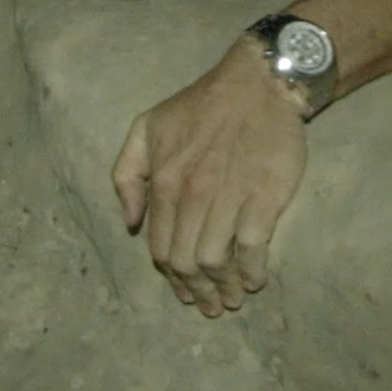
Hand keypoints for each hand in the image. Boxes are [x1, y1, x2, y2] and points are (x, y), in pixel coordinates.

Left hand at [111, 37, 307, 315]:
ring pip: (215, 261)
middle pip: (186, 262)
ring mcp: (229, 197)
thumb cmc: (200, 106)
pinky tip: (253, 279)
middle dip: (194, 292)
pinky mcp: (264, 198)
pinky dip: (250, 271)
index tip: (183, 289)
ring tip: (230, 299)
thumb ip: (127, 173)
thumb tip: (130, 221)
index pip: (159, 246)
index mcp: (164, 180)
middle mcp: (192, 194)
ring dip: (221, 288)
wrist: (257, 84)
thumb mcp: (147, 127)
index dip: (170, 276)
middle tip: (208, 306)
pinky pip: (251, 247)